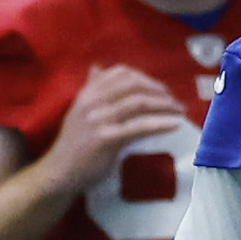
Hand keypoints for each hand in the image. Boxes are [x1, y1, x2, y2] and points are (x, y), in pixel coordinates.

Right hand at [36, 64, 188, 195]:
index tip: (161, 89)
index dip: (146, 78)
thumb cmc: (74, 144)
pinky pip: (140, 127)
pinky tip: (175, 125)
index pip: (122, 73)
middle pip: (134, 85)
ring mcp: (99, 119)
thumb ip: (92, 90)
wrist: (60, 172)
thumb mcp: (80, 110)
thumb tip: (98, 67)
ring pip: (139, 103)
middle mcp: (93, 101)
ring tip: (180, 112)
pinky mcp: (107, 139)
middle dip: (159, 91)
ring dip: (165, 105)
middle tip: (175, 102)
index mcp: (88, 92)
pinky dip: (161, 124)